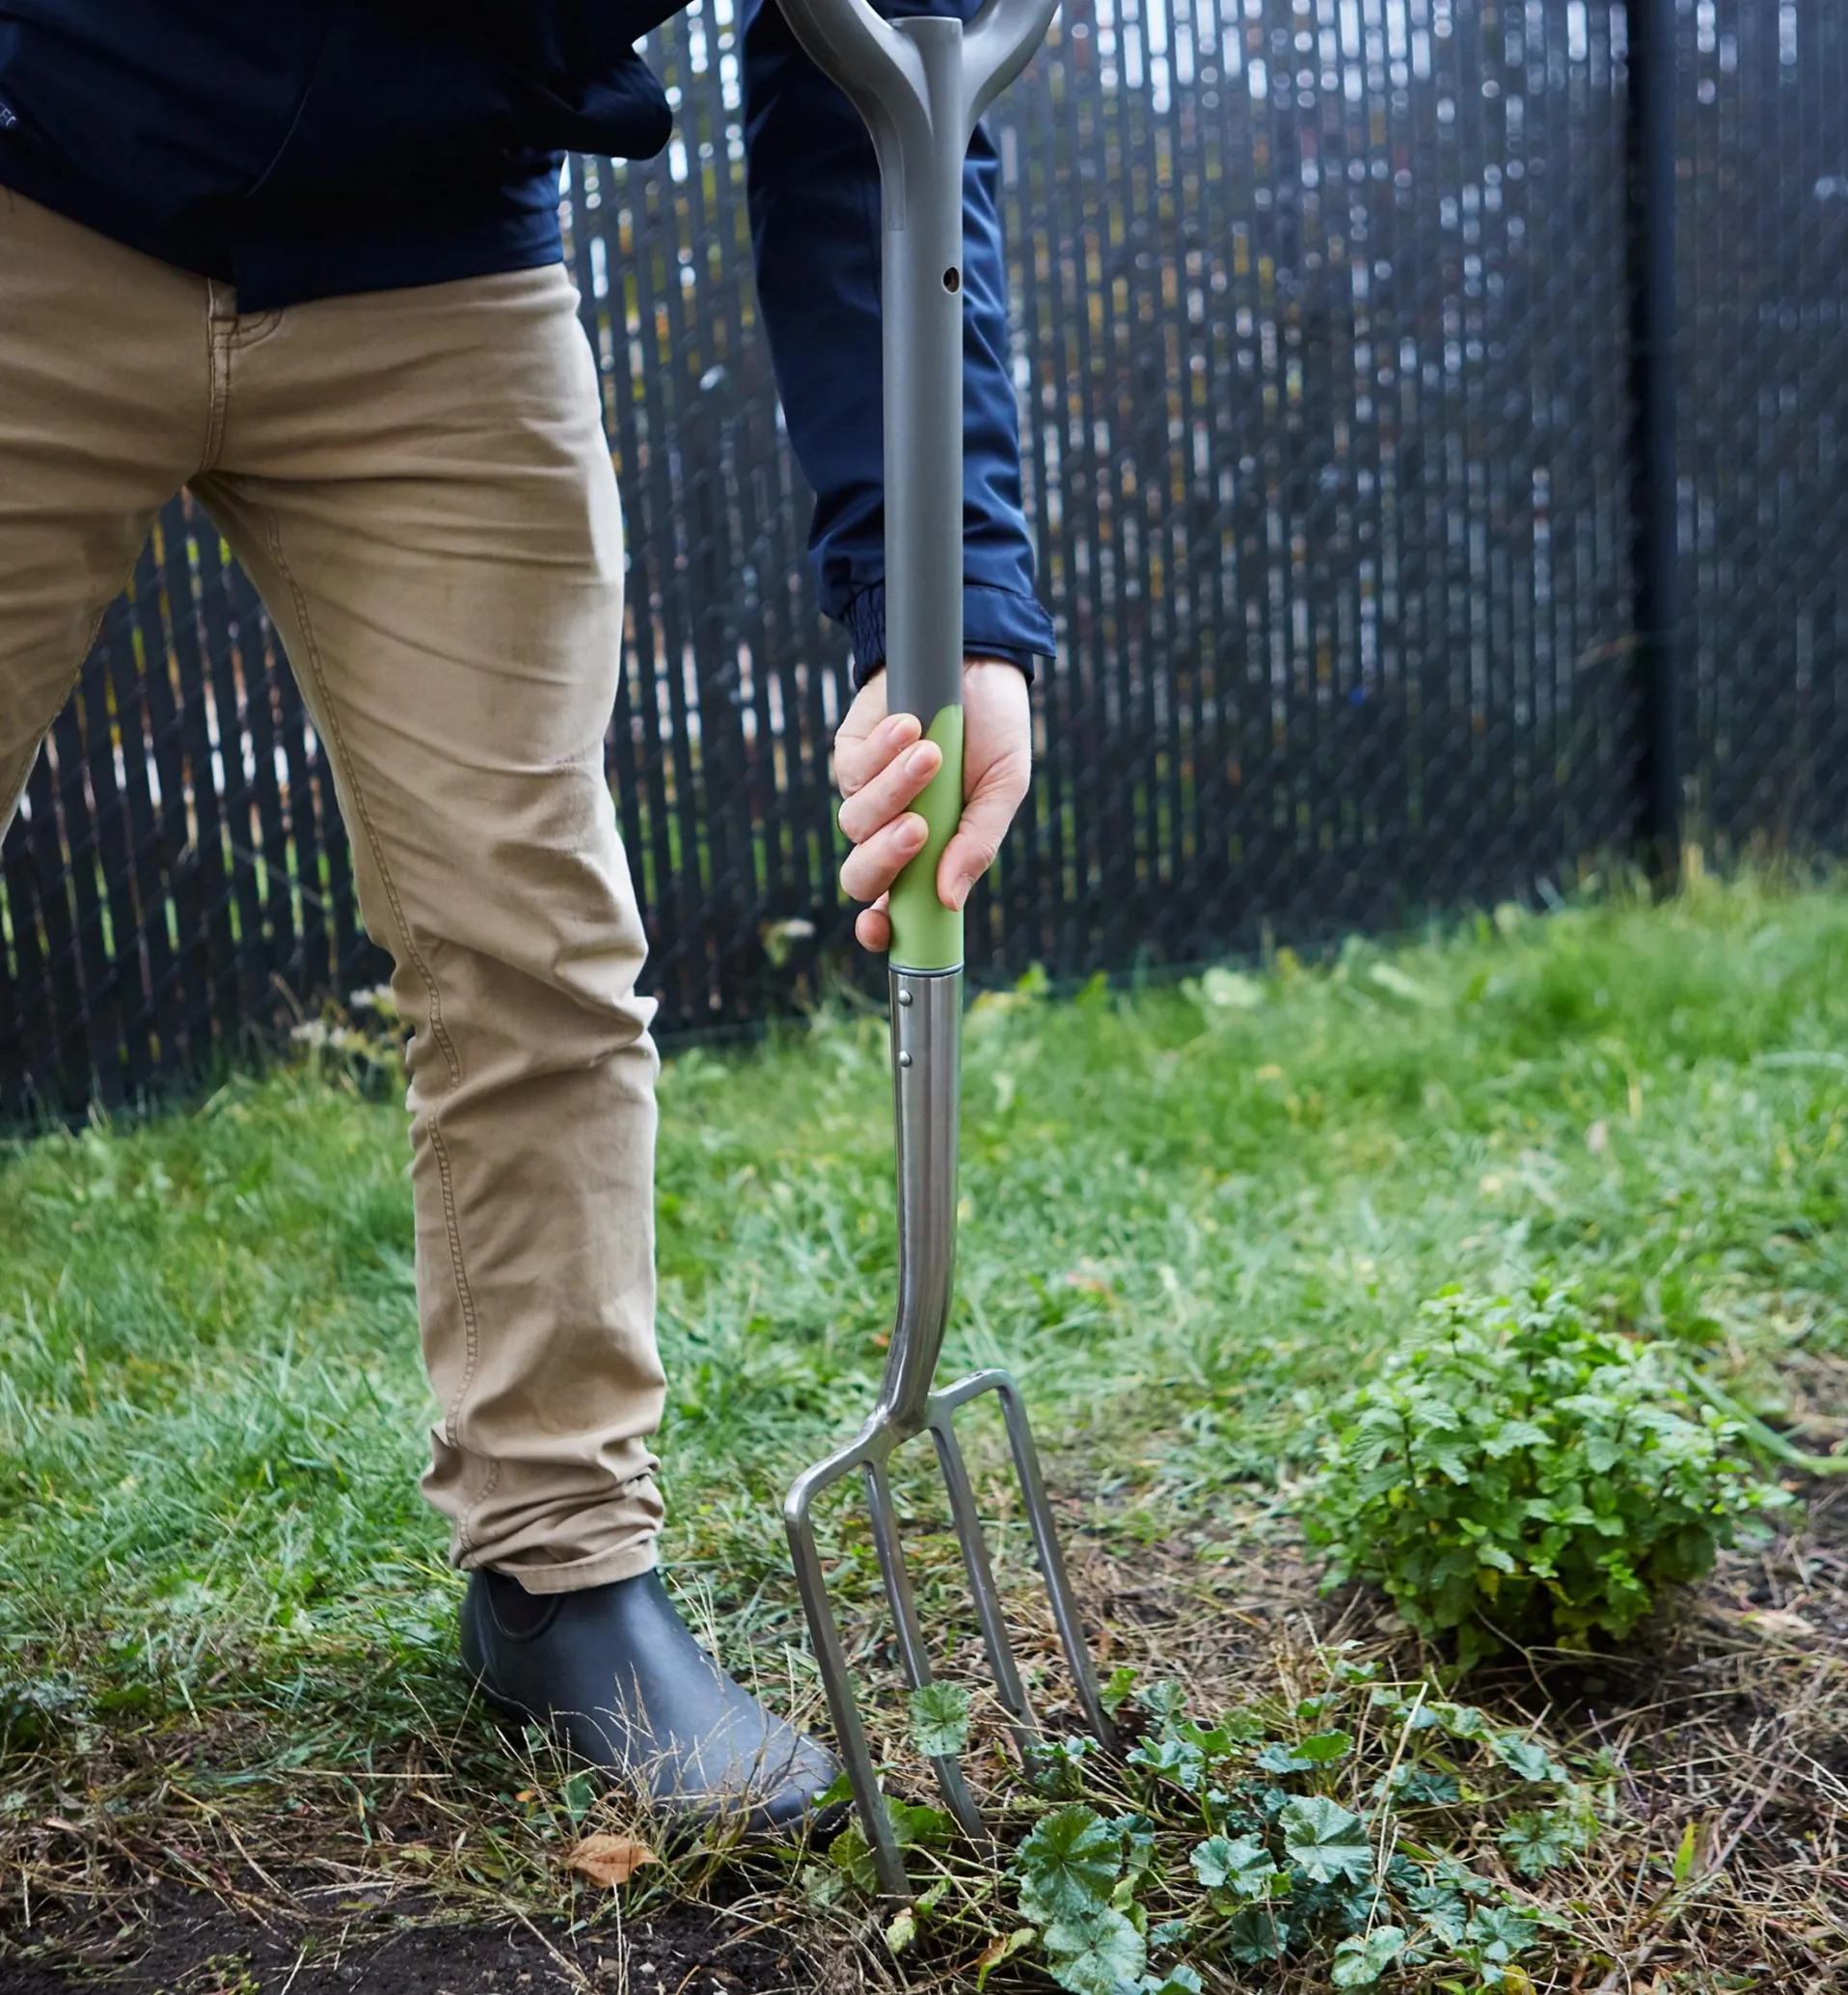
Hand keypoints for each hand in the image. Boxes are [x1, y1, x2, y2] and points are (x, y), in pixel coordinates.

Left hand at [833, 658, 1031, 953]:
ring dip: (895, 790)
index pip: (894, 910)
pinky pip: (852, 772)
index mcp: (931, 856)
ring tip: (932, 755)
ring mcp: (868, 795)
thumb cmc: (995, 732)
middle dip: (885, 858)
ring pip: (856, 822)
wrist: (978, 661)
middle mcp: (892, 833)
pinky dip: (883, 751)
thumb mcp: (1003, 788)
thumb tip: (950, 901)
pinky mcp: (851, 754)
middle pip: (860, 877)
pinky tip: (911, 725)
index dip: (880, 929)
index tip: (879, 927)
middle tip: (919, 829)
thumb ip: (978, 843)